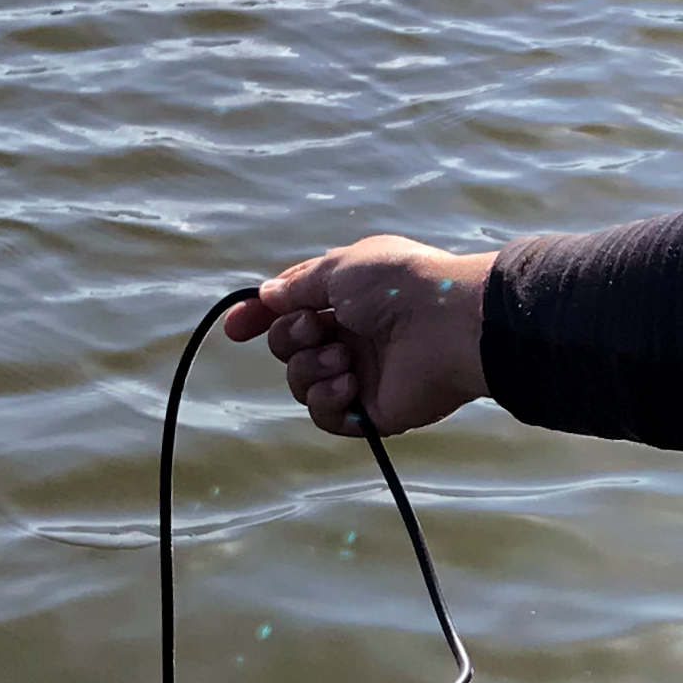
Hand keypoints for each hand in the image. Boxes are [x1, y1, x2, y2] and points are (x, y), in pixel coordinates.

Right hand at [223, 238, 493, 436]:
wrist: (447, 325)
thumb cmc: (397, 285)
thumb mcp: (338, 268)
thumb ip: (297, 286)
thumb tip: (266, 296)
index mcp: (347, 296)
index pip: (290, 309)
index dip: (259, 318)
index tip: (235, 329)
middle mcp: (352, 334)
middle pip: (287, 346)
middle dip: (289, 337)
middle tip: (316, 328)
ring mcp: (361, 373)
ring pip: (300, 381)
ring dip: (310, 368)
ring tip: (344, 358)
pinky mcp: (372, 411)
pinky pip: (324, 414)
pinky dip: (327, 399)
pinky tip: (350, 384)